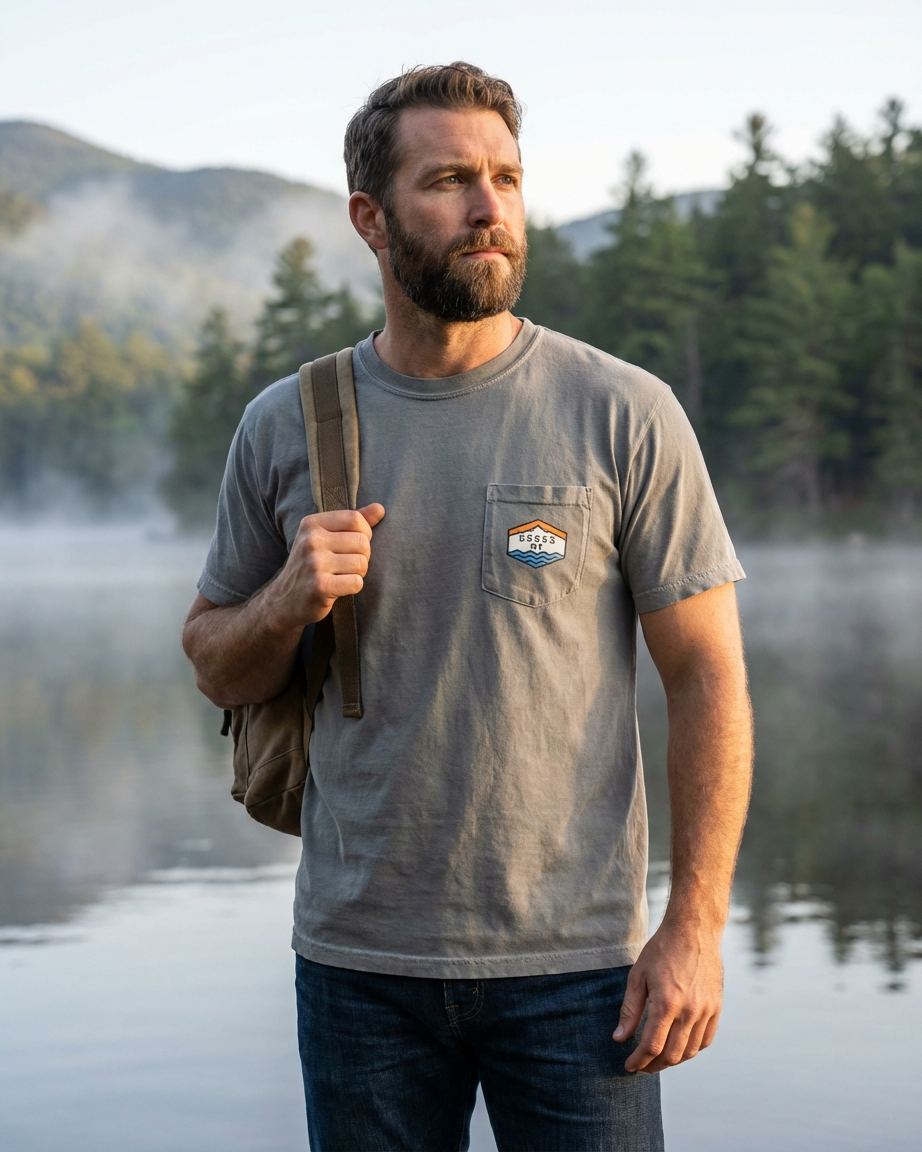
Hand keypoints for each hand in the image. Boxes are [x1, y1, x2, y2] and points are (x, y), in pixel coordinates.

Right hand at [266, 503, 385, 631]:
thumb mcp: (324, 538)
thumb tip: (380, 508)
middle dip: (363, 556)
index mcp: (311, 524)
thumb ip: (352, 522)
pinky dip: (354, 587)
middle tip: (348, 565)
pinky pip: (356, 582)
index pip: (355, 519)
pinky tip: (339, 588)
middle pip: (362, 542)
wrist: (284, 600)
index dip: (364, 533)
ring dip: (358, 573)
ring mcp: (314, 564)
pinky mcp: (320, 586)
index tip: (354, 545)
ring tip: (342, 576)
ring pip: (361, 563)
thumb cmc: (310, 566)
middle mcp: (311, 541)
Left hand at [613, 916, 723, 1072]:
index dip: (639, 1061)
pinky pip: (706, 1040)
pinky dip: (691, 1050)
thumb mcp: (638, 976)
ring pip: (690, 1051)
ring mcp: (706, 1011)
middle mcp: (689, 1011)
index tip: (629, 1066)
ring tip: (657, 1058)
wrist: (694, 930)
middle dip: (653, 1065)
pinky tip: (679, 1047)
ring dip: (672, 1061)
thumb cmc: (662, 950)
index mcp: (666, 1003)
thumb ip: (629, 1011)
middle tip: (641, 1065)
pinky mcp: (717, 1008)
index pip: (652, 1046)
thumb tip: (619, 1039)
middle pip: (672, 1055)